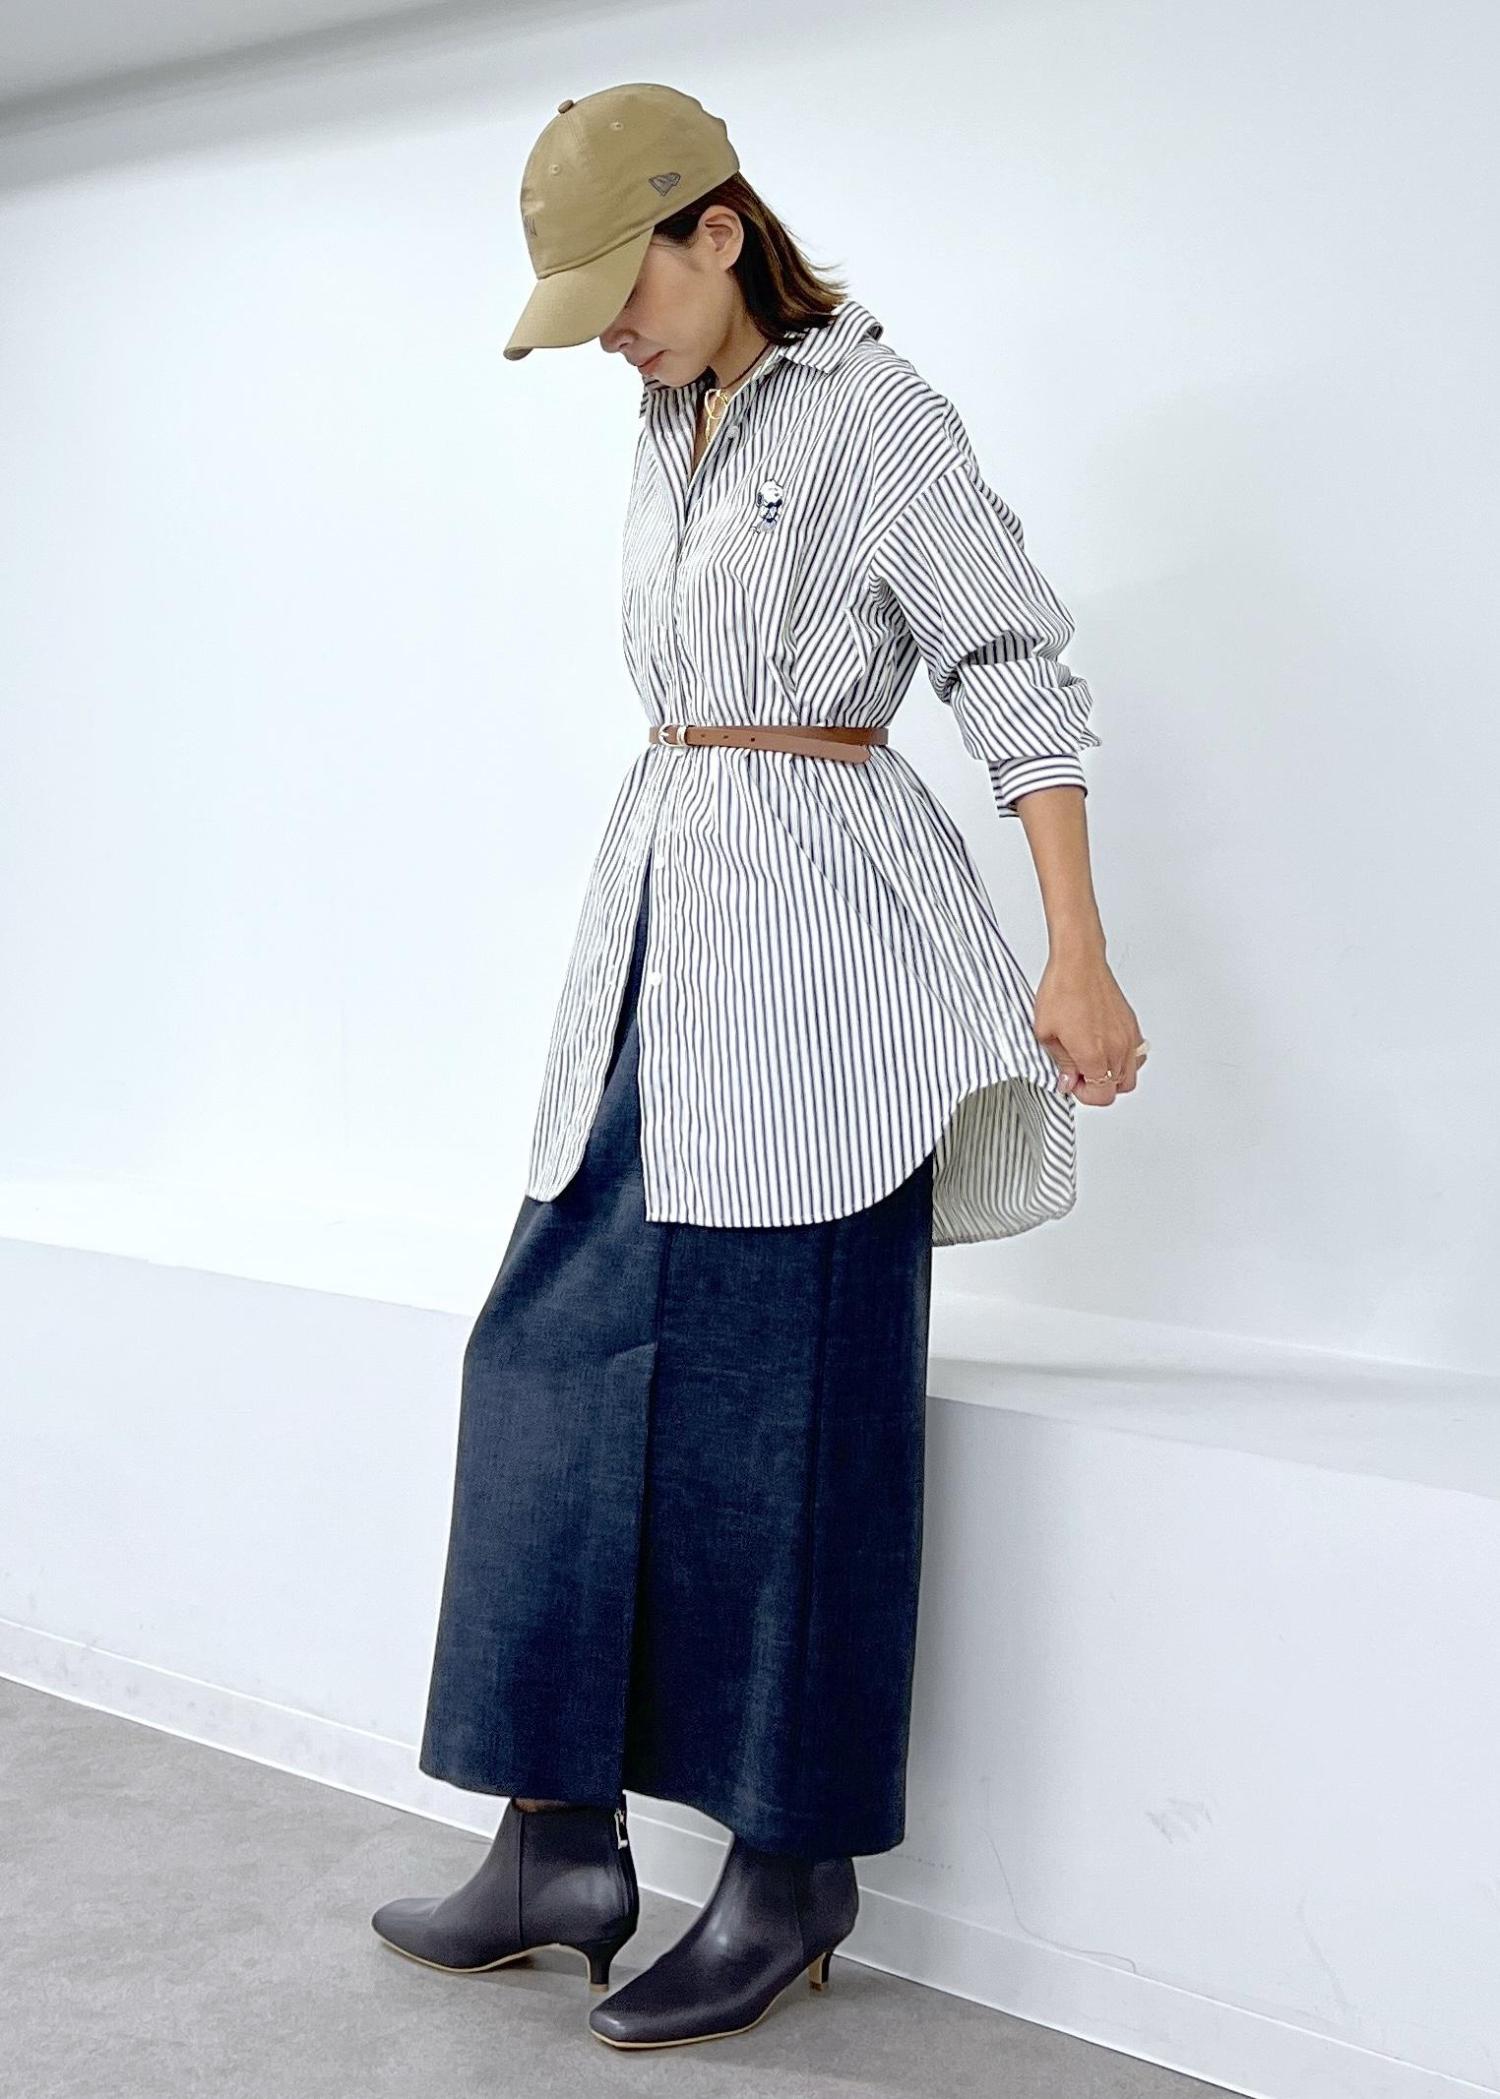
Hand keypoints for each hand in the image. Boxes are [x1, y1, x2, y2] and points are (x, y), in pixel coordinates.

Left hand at [1033, 948, 1144, 1105]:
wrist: (1079, 963)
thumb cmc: (1061, 990)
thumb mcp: (1046, 1033)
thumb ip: (1061, 1063)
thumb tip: (1068, 1081)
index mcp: (1094, 1055)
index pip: (1101, 1096)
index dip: (1084, 1095)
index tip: (1072, 1082)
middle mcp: (1116, 1049)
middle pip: (1118, 1089)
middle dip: (1098, 1087)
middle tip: (1079, 1073)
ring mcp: (1128, 1037)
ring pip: (1130, 1075)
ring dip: (1112, 1075)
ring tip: (1092, 1062)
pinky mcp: (1132, 1025)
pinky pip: (1136, 1055)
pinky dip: (1124, 1059)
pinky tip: (1106, 1049)